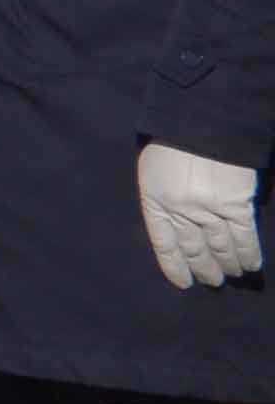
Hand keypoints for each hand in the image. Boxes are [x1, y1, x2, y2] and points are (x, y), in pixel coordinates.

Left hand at [137, 144, 266, 291]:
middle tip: (212, 281)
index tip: (183, 282)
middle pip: (194, 249)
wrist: (201, 121)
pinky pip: (243, 236)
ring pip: (220, 246)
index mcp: (155, 202)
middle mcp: (180, 211)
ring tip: (230, 275)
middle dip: (204, 268)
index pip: (164, 244)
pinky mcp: (236, 204)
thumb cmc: (172, 142)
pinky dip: (248, 253)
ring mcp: (209, 209)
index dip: (174, 266)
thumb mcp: (153, 171)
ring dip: (227, 264)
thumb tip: (176, 223)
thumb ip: (163, 198)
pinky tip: (250, 266)